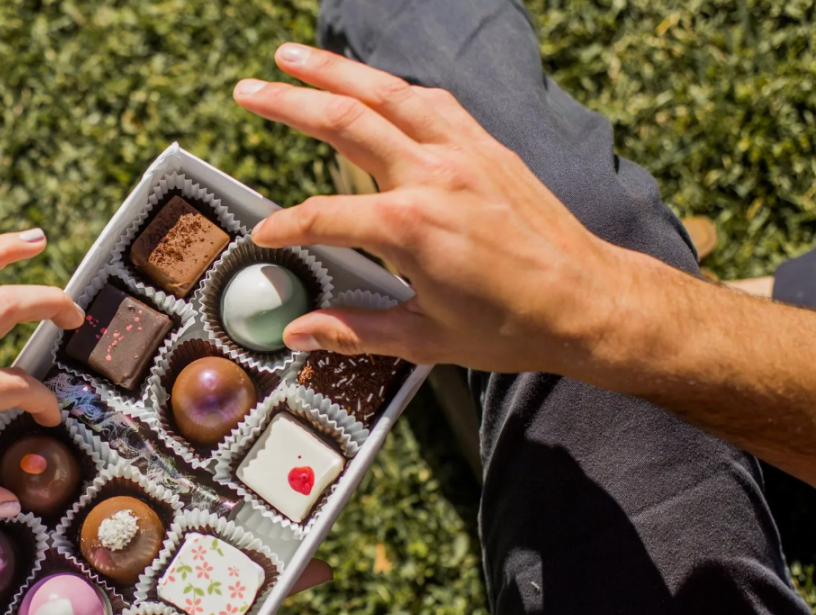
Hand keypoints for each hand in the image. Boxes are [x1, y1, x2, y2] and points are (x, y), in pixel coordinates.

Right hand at [234, 44, 640, 374]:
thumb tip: (300, 331)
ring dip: (336, 70)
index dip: (286, 226)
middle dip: (288, 102)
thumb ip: (353, 330)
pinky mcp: (487, 148)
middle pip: (344, 122)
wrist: (586, 303)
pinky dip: (395, 89)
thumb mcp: (423, 338)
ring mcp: (463, 153)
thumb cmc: (511, 326)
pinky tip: (374, 84)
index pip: (323, 216)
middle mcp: (433, 176)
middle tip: (248, 91)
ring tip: (293, 56)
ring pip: (387, 94)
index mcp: (409, 227)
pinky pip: (432, 103)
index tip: (265, 235)